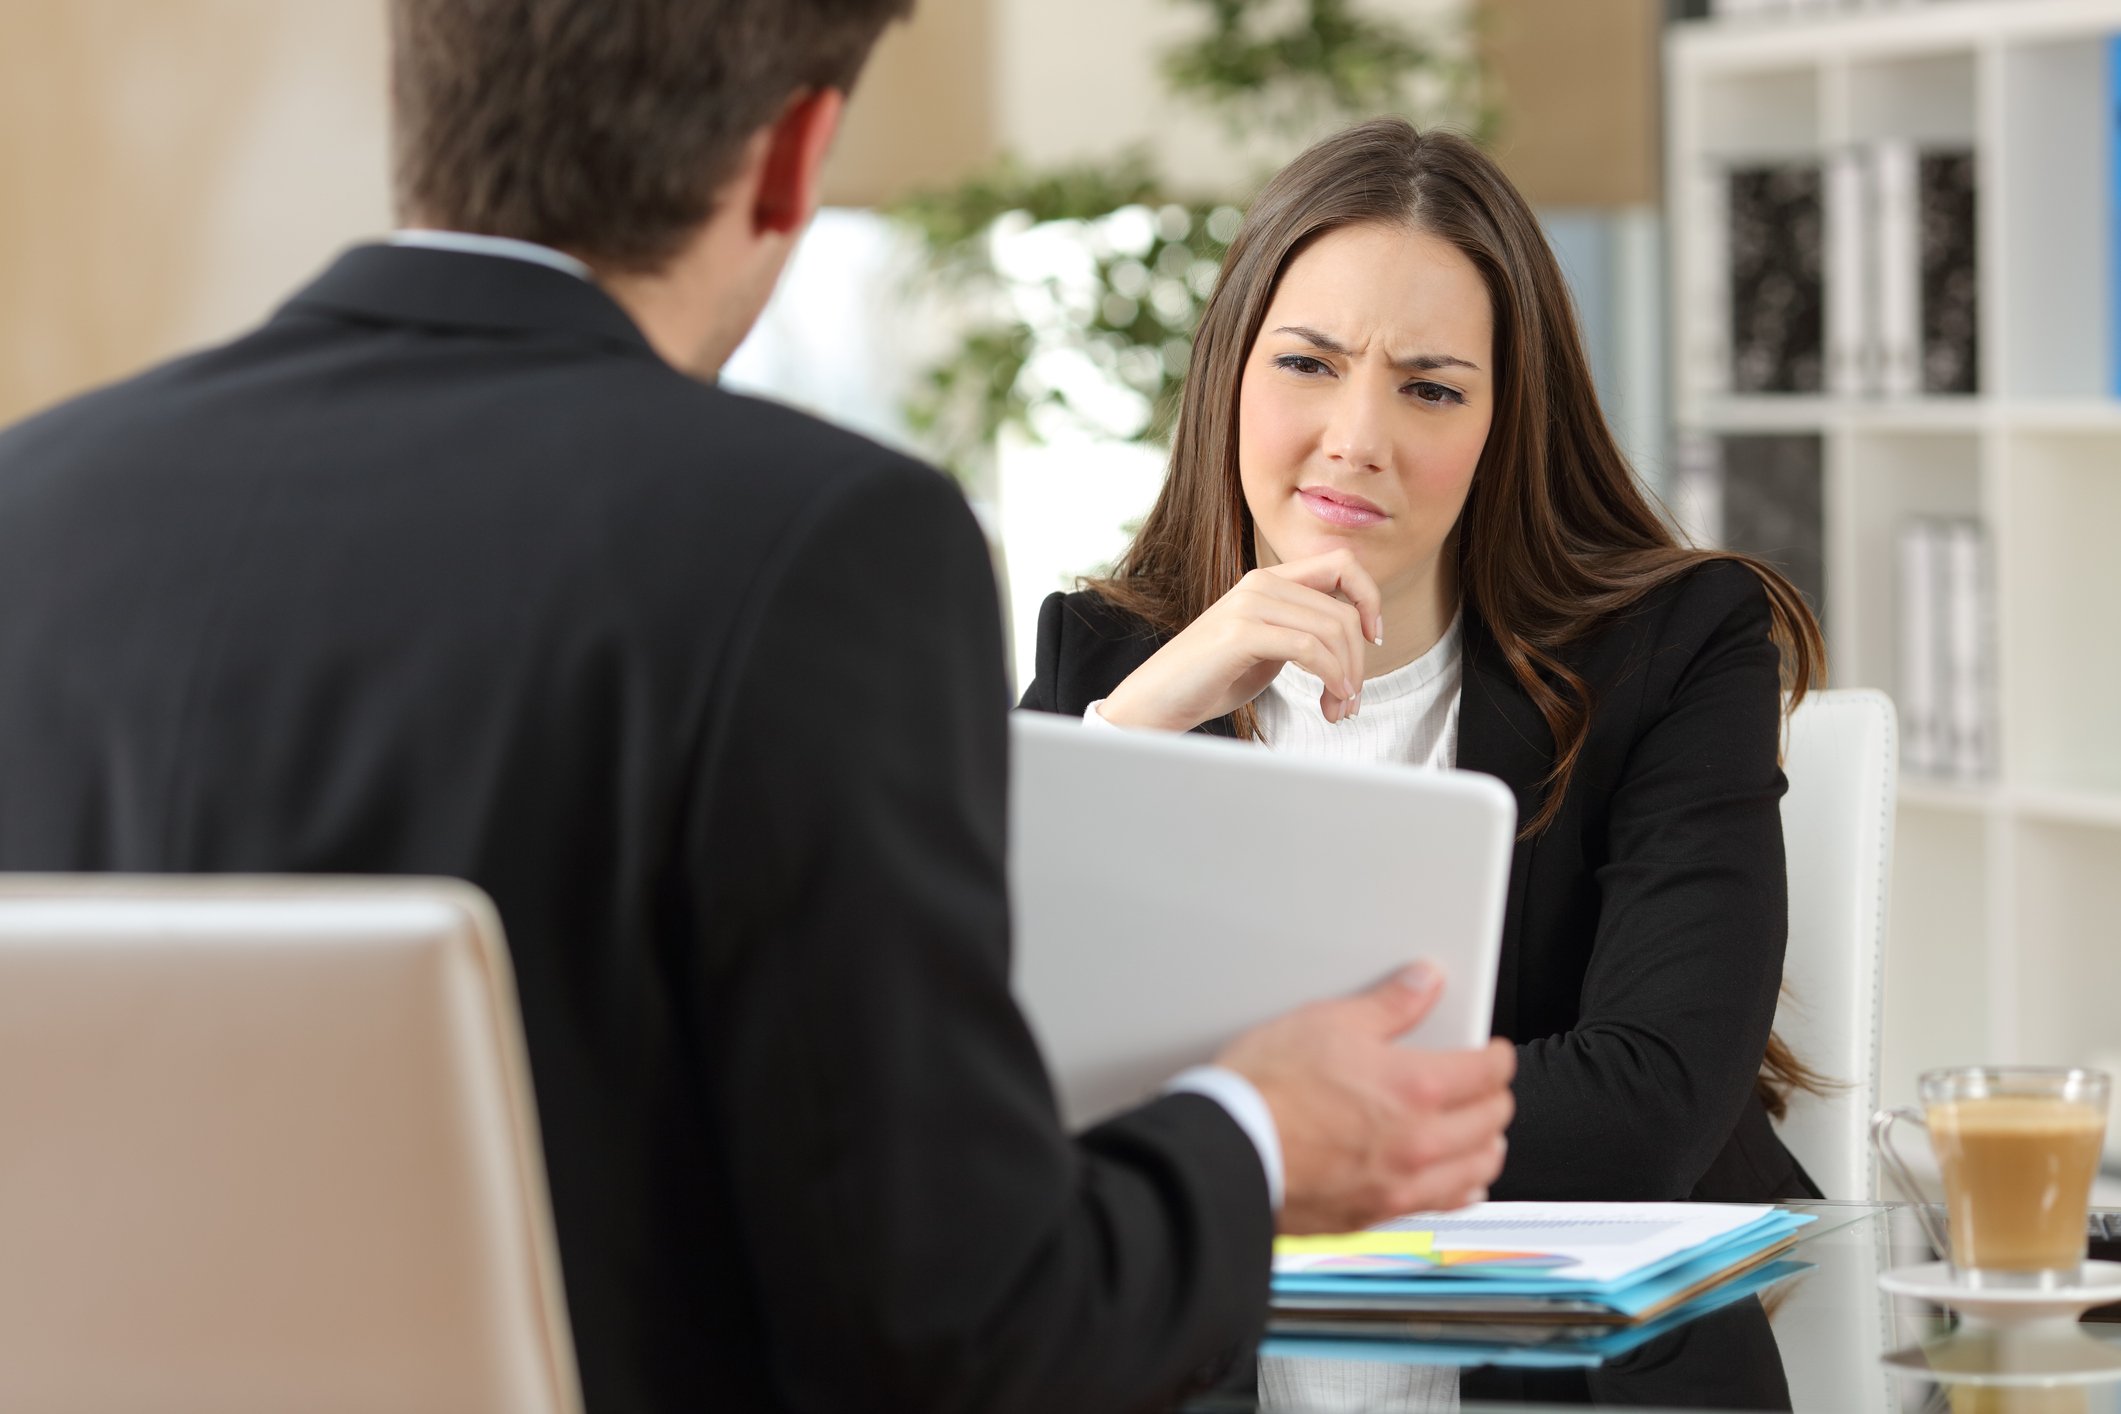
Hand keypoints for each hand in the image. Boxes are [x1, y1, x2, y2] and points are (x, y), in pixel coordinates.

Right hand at [1097, 550, 1382, 731]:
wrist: (1158, 700)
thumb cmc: (1212, 678)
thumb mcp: (1267, 646)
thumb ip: (1301, 630)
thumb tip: (1351, 639)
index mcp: (1268, 579)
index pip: (1343, 564)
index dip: (1370, 598)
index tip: (1373, 639)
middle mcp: (1260, 583)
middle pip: (1343, 610)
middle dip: (1359, 661)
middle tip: (1352, 700)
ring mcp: (1249, 604)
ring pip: (1332, 630)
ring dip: (1347, 676)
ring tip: (1339, 709)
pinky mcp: (1241, 633)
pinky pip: (1310, 649)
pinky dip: (1330, 678)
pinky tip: (1328, 702)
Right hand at [1216, 963, 1515, 1234]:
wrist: (1228, 1149)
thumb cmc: (1266, 1088)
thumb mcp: (1328, 1023)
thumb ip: (1389, 1006)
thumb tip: (1422, 983)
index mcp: (1416, 1089)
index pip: (1489, 1072)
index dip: (1497, 1055)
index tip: (1491, 1051)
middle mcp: (1420, 1143)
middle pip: (1492, 1121)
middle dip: (1494, 1097)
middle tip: (1484, 1084)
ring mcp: (1400, 1184)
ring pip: (1477, 1170)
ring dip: (1485, 1146)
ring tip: (1478, 1131)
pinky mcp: (1375, 1213)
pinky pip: (1440, 1204)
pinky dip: (1458, 1188)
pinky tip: (1453, 1180)